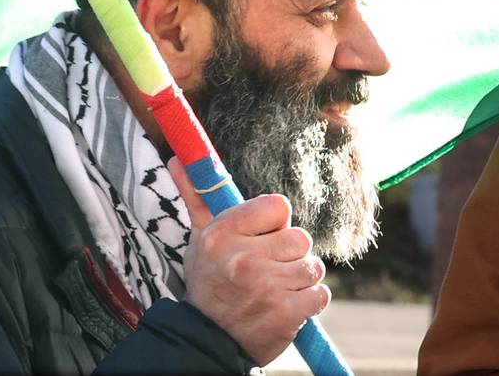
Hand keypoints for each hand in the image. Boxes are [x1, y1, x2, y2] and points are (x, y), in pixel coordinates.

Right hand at [168, 157, 330, 365]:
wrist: (207, 340)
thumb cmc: (209, 283)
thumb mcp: (199, 239)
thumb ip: (197, 197)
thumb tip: (177, 157)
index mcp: (223, 234)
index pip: (278, 205)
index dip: (277, 222)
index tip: (266, 236)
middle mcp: (243, 258)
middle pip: (300, 237)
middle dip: (291, 253)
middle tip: (273, 265)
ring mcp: (266, 287)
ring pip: (313, 266)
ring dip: (301, 278)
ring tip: (279, 287)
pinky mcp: (286, 314)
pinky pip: (320, 294)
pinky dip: (310, 301)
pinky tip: (288, 304)